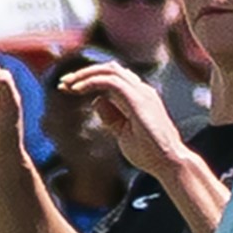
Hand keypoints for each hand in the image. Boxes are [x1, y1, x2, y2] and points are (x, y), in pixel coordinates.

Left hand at [61, 60, 186, 180]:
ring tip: (66, 85)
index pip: (113, 76)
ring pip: (109, 70)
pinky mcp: (139, 100)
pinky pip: (111, 82)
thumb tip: (97, 101)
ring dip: (84, 74)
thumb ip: (111, 116)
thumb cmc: (150, 153)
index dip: (89, 79)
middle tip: (63, 83)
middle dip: (84, 73)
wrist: (169, 163)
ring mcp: (143, 93)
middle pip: (110, 69)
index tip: (68, 89)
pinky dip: (91, 82)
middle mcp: (142, 90)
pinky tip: (76, 90)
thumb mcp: (122, 132)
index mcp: (140, 96)